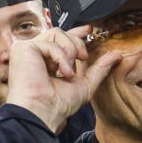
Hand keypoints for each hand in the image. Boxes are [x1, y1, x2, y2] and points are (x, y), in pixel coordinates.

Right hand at [5, 26, 120, 131]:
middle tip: (84, 57)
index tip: (89, 30)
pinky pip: (51, 42)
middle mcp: (37, 55)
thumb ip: (100, 69)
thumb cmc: (58, 105)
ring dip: (70, 50)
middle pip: (61, 33)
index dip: (75, 33)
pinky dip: (61, 57)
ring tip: (70, 70)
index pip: (61, 41)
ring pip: (57, 33)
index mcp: (48, 62)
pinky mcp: (24, 49)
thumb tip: (117, 56)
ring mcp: (29, 51)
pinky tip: (63, 72)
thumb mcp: (85, 85)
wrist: (42, 112)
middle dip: (77, 42)